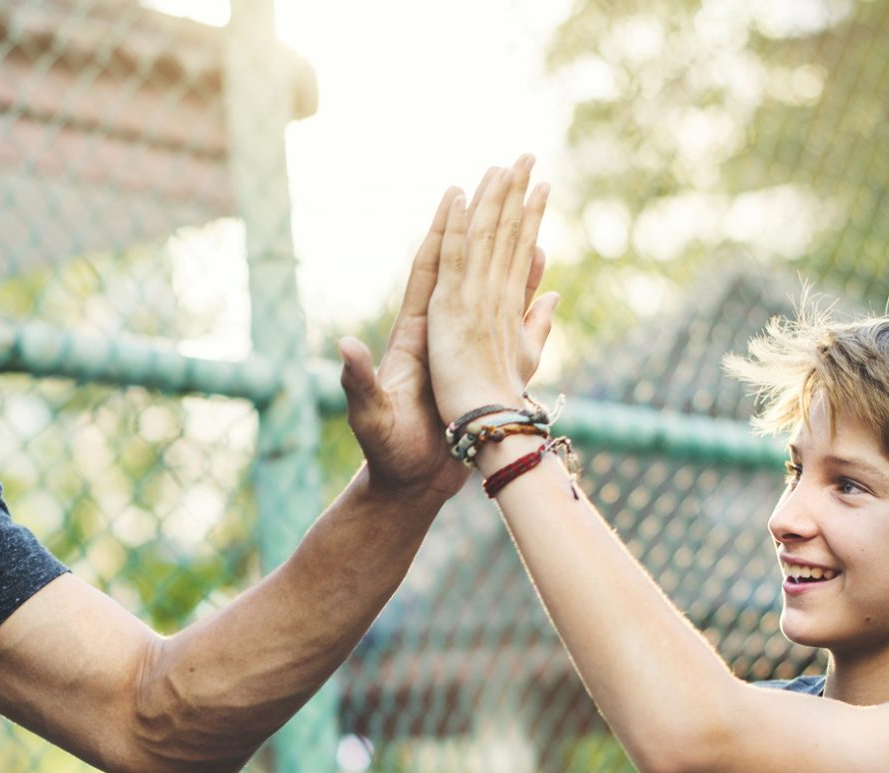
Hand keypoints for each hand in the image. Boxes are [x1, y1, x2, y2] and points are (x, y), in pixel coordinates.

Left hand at [340, 184, 552, 503]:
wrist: (409, 483)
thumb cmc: (388, 452)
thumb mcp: (370, 415)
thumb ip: (358, 382)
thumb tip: (345, 348)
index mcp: (413, 335)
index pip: (430, 271)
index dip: (442, 233)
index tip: (457, 193)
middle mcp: (438, 330)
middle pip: (464, 261)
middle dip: (483, 218)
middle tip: (502, 174)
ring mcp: (459, 343)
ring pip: (490, 281)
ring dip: (508, 244)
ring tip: (531, 204)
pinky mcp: (479, 362)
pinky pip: (509, 316)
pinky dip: (526, 289)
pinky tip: (543, 268)